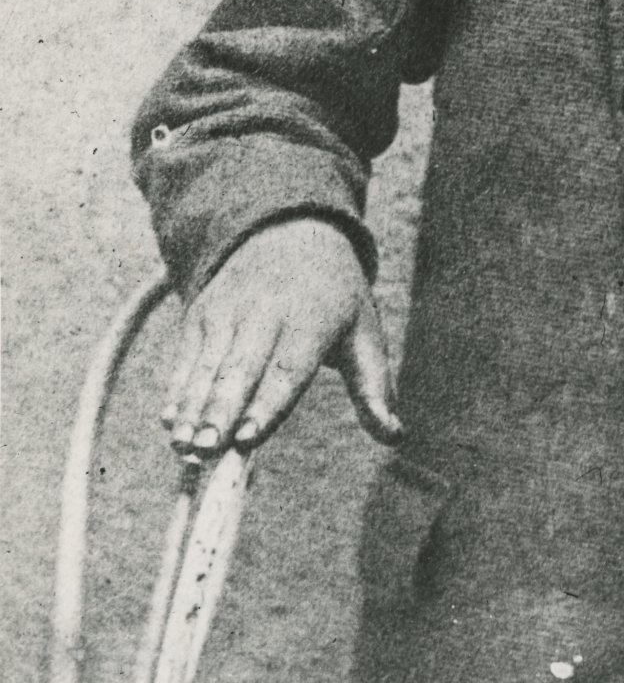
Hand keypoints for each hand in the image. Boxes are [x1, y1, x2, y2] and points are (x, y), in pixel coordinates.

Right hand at [161, 217, 402, 455]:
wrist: (290, 231)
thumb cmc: (336, 298)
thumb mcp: (364, 332)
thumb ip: (375, 387)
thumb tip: (395, 435)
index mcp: (313, 318)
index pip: (289, 367)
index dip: (267, 403)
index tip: (248, 438)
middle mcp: (266, 310)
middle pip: (241, 368)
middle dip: (222, 411)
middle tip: (208, 451)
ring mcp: (229, 308)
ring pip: (208, 364)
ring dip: (193, 406)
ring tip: (183, 446)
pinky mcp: (201, 310)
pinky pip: (187, 354)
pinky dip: (177, 387)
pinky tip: (169, 421)